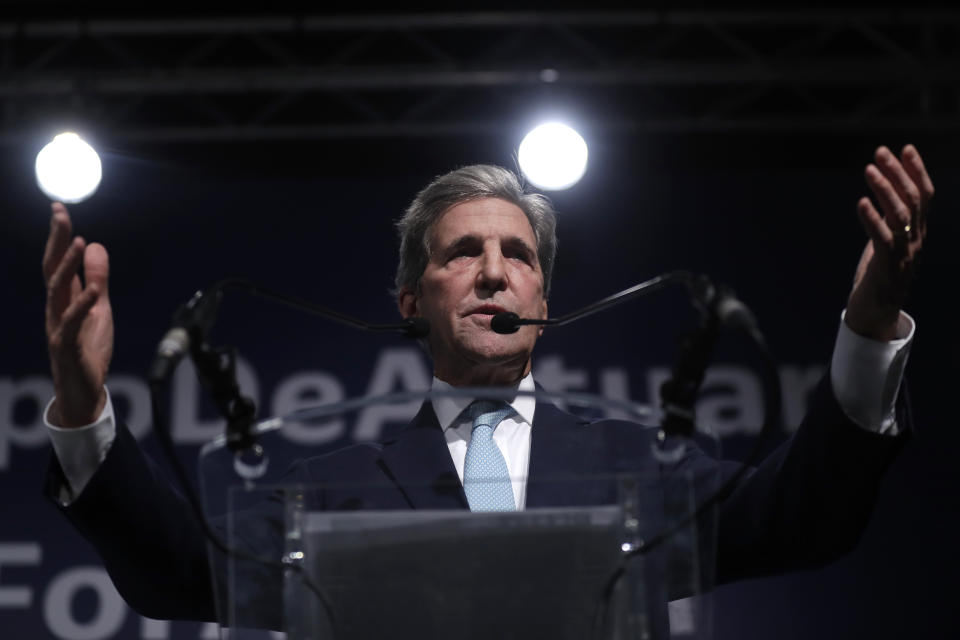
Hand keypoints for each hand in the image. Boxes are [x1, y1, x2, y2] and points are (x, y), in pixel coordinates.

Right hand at [42, 203, 113, 426]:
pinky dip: (80, 305)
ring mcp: (57, 327)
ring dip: (67, 266)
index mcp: (63, 298)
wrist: (84, 391)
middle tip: (60, 214)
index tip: (59, 208)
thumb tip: (97, 246)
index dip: (59, 235)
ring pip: (57, 292)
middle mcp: (55, 309)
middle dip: (56, 241)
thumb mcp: (100, 309)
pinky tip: (92, 290)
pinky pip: (70, 323)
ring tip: (79, 242)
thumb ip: (97, 279)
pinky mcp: (65, 347)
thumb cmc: (88, 349)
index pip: (57, 261)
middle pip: (51, 269)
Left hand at [846, 144, 933, 341]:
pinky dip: (872, 218)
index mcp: (916, 232)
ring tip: (869, 170)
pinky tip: (861, 203)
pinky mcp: (887, 266)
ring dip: (885, 189)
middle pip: (913, 200)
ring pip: (901, 214)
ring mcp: (904, 253)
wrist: (876, 315)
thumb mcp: (885, 243)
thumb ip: (888, 222)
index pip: (924, 196)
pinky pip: (882, 238)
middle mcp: (915, 240)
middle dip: (898, 173)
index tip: (905, 148)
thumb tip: (882, 198)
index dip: (916, 171)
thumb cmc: (878, 277)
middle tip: (880, 152)